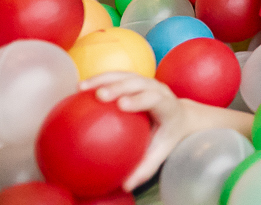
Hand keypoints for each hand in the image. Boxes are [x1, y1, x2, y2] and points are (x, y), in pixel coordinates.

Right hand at [81, 72, 190, 190]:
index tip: (122, 105)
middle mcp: (159, 90)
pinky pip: (116, 77)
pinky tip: (80, 88)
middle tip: (100, 95)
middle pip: (139, 83)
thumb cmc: (167, 137)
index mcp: (168, 106)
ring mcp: (147, 82)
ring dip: (104, 79)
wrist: (178, 117)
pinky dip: (99, 80)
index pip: (155, 99)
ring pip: (126, 76)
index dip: (139, 99)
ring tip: (82, 87)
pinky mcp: (136, 80)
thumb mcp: (160, 152)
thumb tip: (126, 186)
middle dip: (119, 87)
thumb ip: (145, 168)